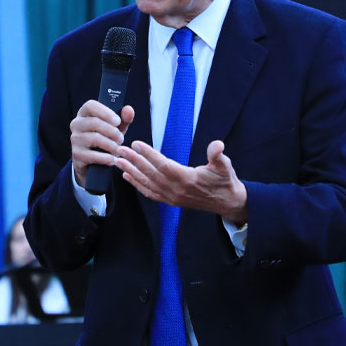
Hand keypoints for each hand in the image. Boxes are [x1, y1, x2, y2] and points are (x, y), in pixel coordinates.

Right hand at [69, 101, 134, 186]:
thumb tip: (129, 109)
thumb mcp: (116, 129)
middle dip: (112, 132)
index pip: (91, 106)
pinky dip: (106, 158)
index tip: (117, 121)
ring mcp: (75, 139)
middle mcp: (76, 124)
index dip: (105, 112)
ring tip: (118, 150)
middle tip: (121, 139)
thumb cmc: (106, 139)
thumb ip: (124, 119)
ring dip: (111, 145)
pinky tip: (113, 160)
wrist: (93, 162)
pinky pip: (93, 155)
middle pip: (95, 122)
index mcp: (85, 113)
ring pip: (95, 138)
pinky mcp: (76, 154)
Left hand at [116, 140, 247, 222]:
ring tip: (118, 161)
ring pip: (147, 184)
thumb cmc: (224, 181)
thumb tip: (218, 145)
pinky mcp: (170, 201)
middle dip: (134, 161)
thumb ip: (218, 155)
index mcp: (187, 179)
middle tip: (120, 149)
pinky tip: (127, 176)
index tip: (136, 144)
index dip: (149, 154)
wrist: (226, 202)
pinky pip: (150, 193)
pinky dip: (137, 185)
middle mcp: (176, 190)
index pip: (163, 165)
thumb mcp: (224, 166)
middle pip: (150, 174)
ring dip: (131, 172)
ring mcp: (172, 197)